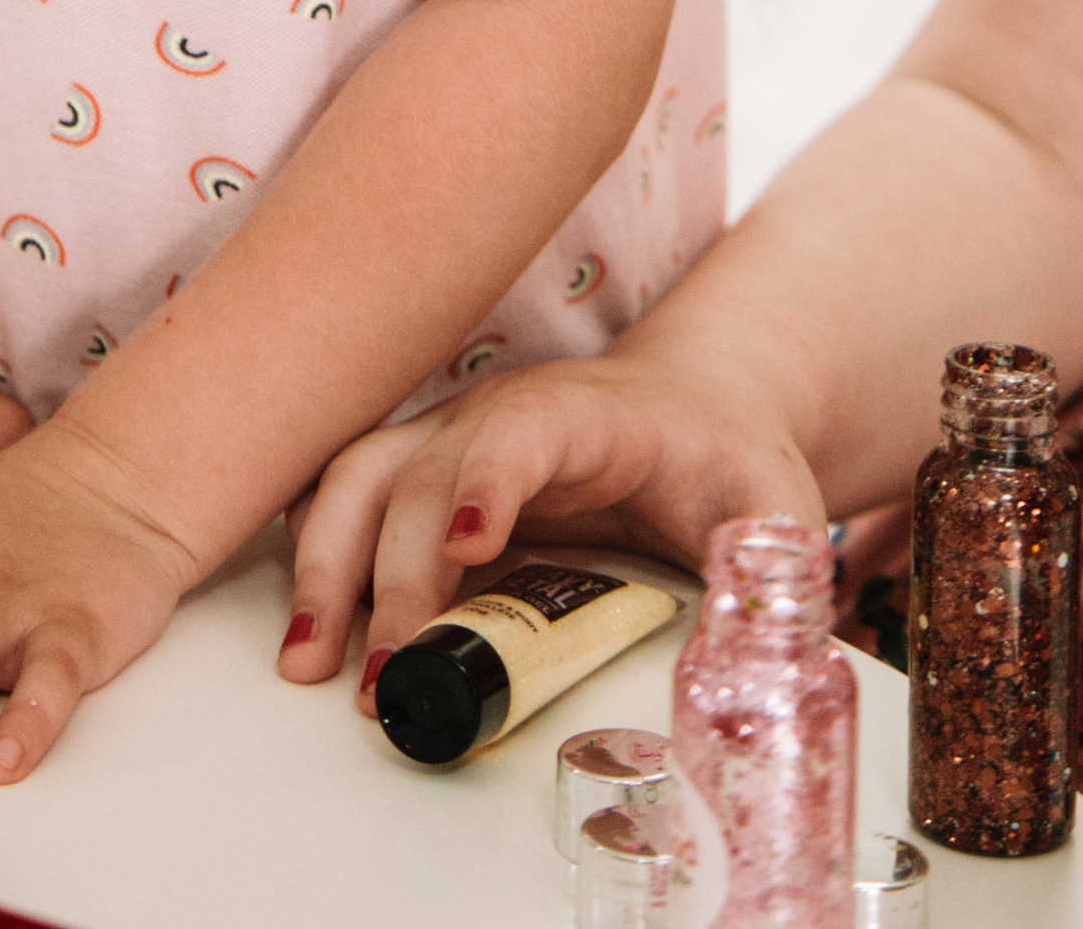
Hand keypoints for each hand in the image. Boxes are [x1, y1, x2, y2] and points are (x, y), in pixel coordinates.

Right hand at [281, 344, 820, 705]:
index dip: (486, 482)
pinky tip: (309, 622)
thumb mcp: (774, 507)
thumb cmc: (725, 456)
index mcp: (587, 417)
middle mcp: (501, 416)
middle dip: (391, 573)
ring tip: (308, 660)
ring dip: (328, 561)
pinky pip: (352, 493)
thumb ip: (770, 572)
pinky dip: (318, 549)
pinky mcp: (430, 472)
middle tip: (385, 676)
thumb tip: (750, 661)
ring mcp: (454, 439)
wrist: (694, 405)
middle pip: (422, 473)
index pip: (521, 433)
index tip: (467, 546)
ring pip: (363, 475)